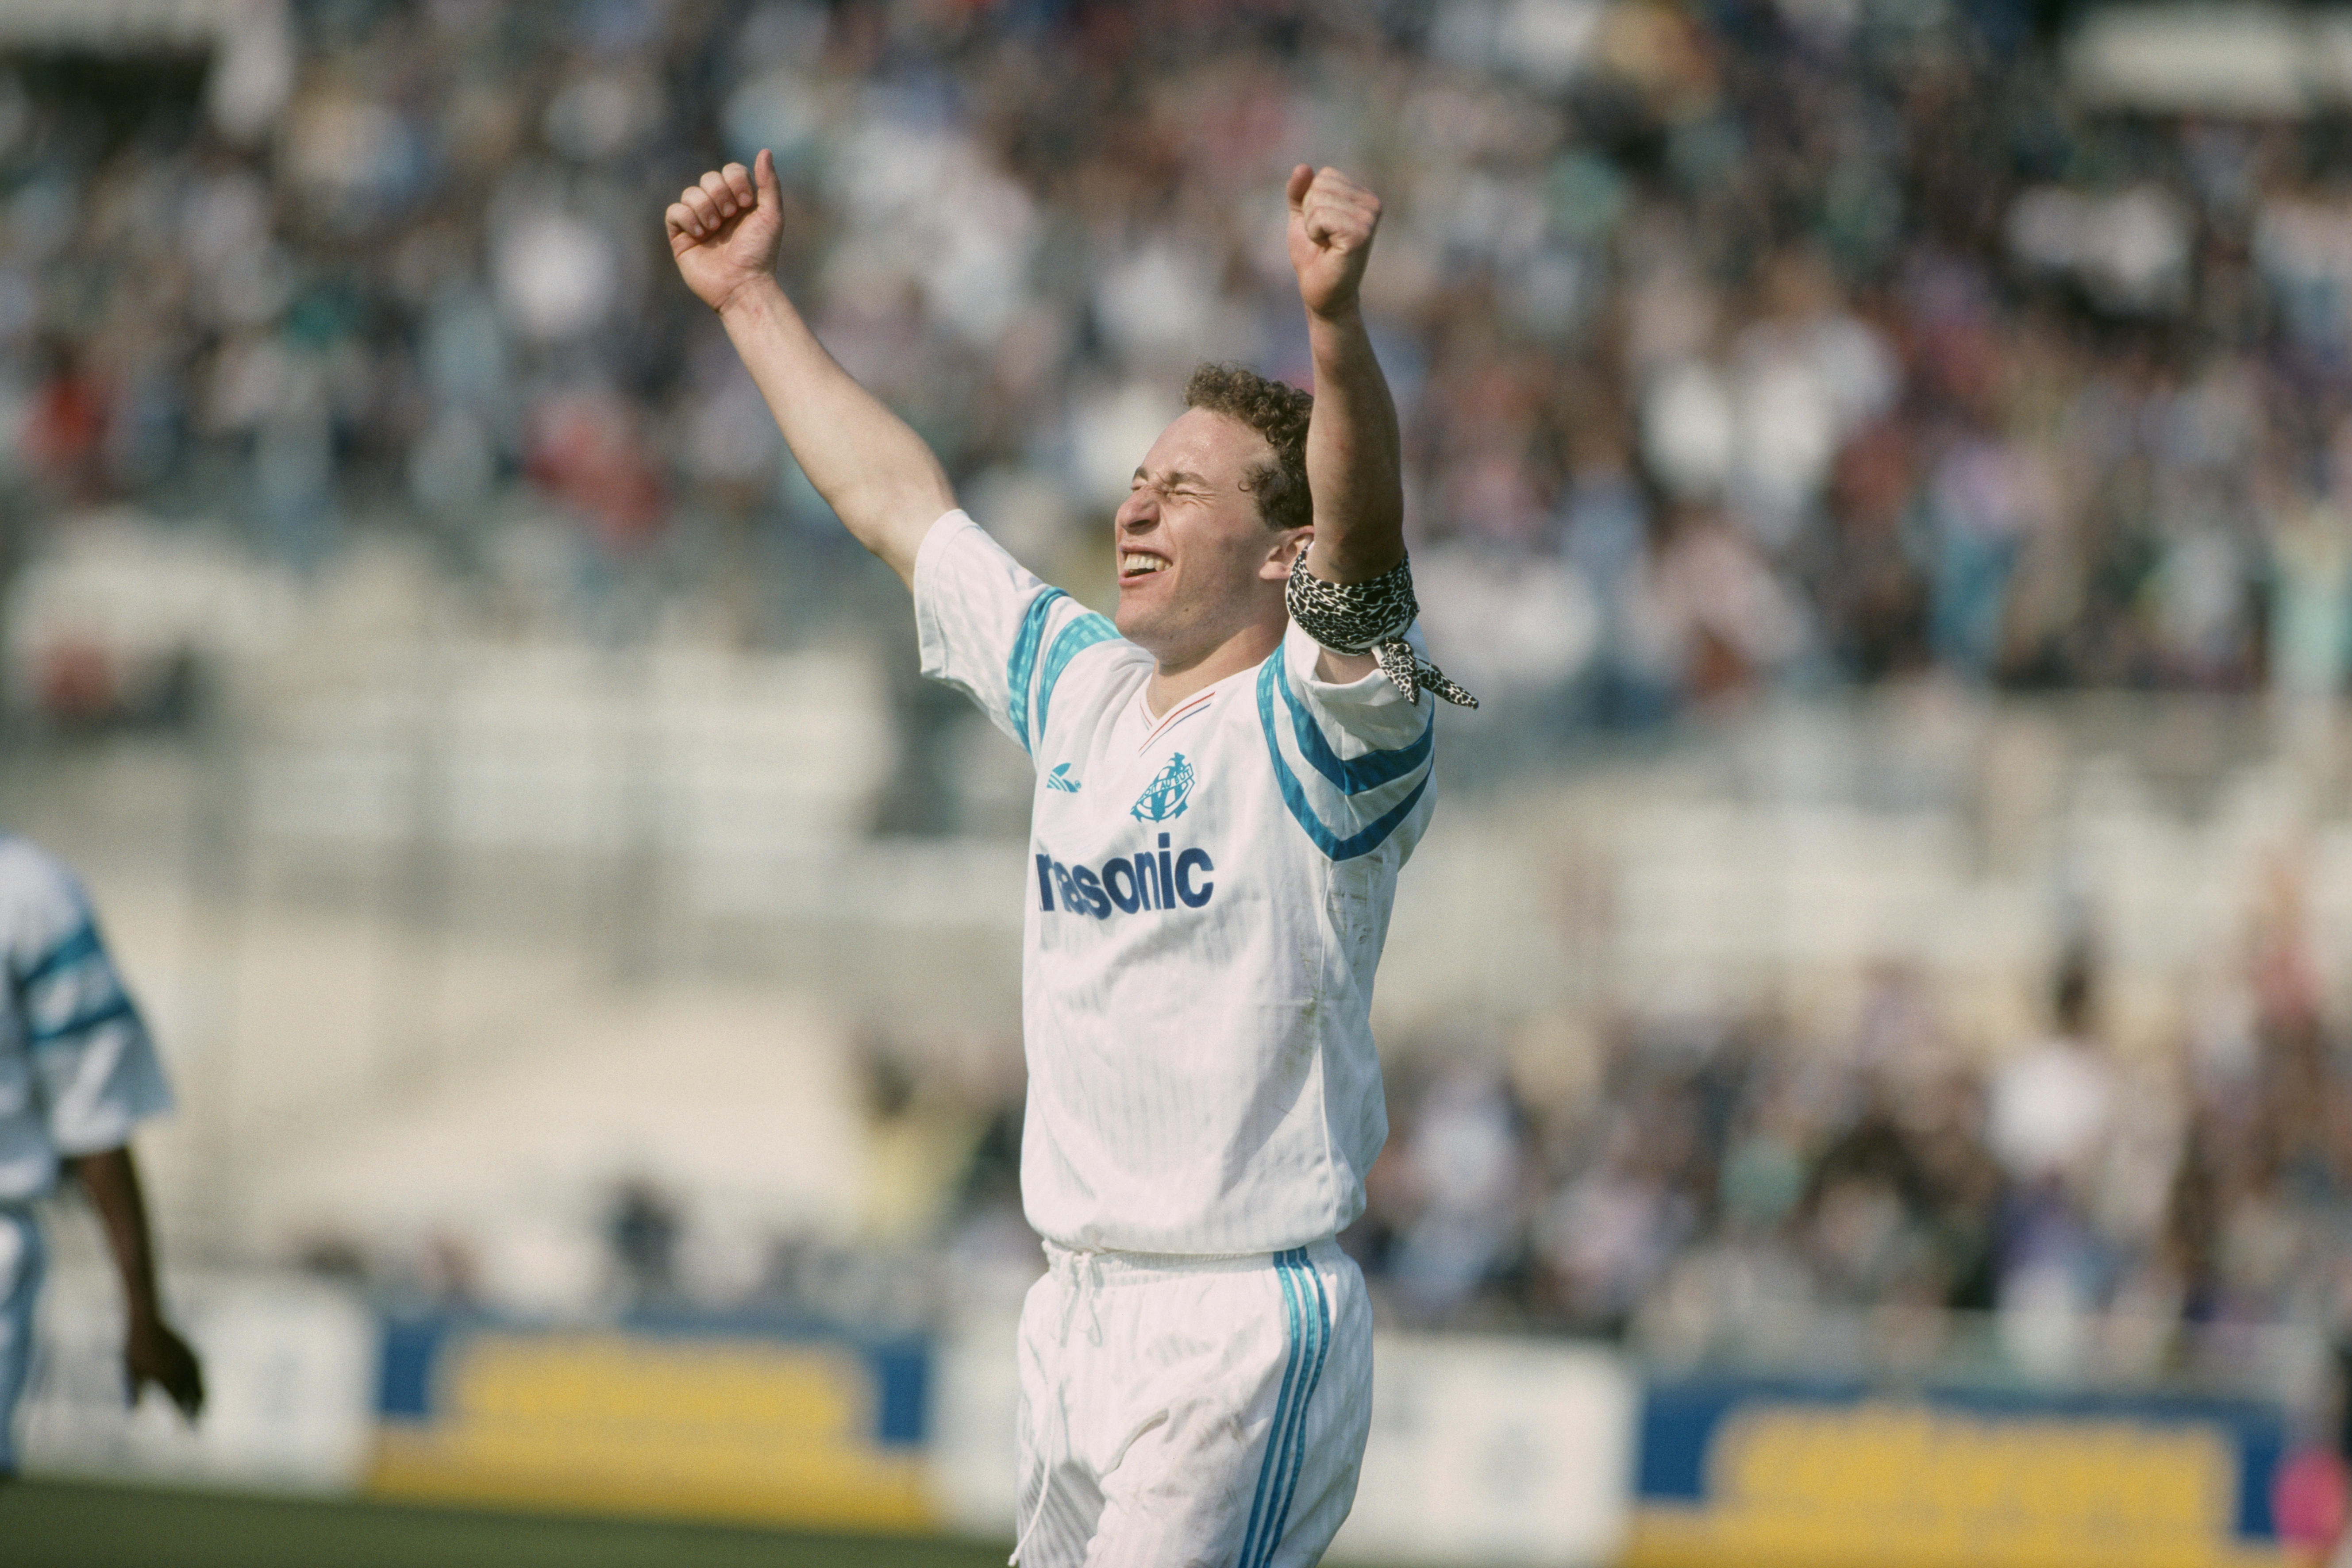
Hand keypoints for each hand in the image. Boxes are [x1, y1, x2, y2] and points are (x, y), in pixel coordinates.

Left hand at [125, 1312, 203, 1420]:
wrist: (147, 1322)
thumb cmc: (134, 1349)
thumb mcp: (130, 1372)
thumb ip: (134, 1393)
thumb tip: (135, 1414)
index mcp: (166, 1377)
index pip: (178, 1403)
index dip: (182, 1418)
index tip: (186, 1430)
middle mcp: (180, 1370)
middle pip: (194, 1395)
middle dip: (197, 1411)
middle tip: (199, 1424)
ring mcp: (188, 1361)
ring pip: (200, 1384)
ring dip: (202, 1398)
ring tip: (203, 1409)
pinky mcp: (191, 1353)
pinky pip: (200, 1373)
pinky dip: (202, 1383)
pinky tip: (201, 1387)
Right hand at [666, 149, 784, 314]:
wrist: (743, 285)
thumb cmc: (760, 254)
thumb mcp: (772, 216)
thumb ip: (769, 183)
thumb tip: (765, 151)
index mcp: (740, 202)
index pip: (730, 171)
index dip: (735, 181)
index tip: (746, 203)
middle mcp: (719, 209)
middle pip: (709, 178)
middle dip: (720, 194)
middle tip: (730, 217)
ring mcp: (699, 221)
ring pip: (690, 193)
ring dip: (705, 208)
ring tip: (714, 229)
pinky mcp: (681, 236)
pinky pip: (674, 211)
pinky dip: (687, 219)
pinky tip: (700, 235)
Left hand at [1286, 164, 1380, 320]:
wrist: (1320, 292)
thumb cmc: (1314, 256)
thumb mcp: (1302, 217)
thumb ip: (1300, 192)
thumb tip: (1303, 167)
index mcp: (1362, 196)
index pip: (1324, 176)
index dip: (1311, 203)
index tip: (1322, 228)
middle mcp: (1371, 204)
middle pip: (1320, 185)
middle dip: (1310, 214)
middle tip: (1323, 238)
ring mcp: (1369, 218)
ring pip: (1319, 199)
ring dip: (1312, 226)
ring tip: (1326, 244)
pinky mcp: (1361, 234)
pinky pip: (1322, 216)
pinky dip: (1316, 234)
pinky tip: (1329, 249)